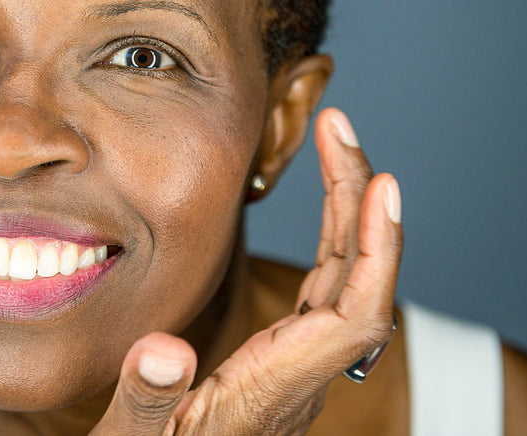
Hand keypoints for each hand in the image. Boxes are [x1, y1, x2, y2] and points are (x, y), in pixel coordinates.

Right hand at [90, 108, 402, 434]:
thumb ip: (146, 401)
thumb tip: (164, 349)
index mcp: (272, 390)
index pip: (354, 319)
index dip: (377, 251)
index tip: (380, 185)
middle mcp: (300, 375)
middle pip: (357, 282)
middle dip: (356, 197)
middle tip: (339, 126)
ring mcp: (298, 365)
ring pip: (345, 279)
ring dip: (345, 207)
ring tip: (334, 143)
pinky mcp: (285, 356)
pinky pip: (327, 287)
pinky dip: (332, 236)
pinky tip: (328, 205)